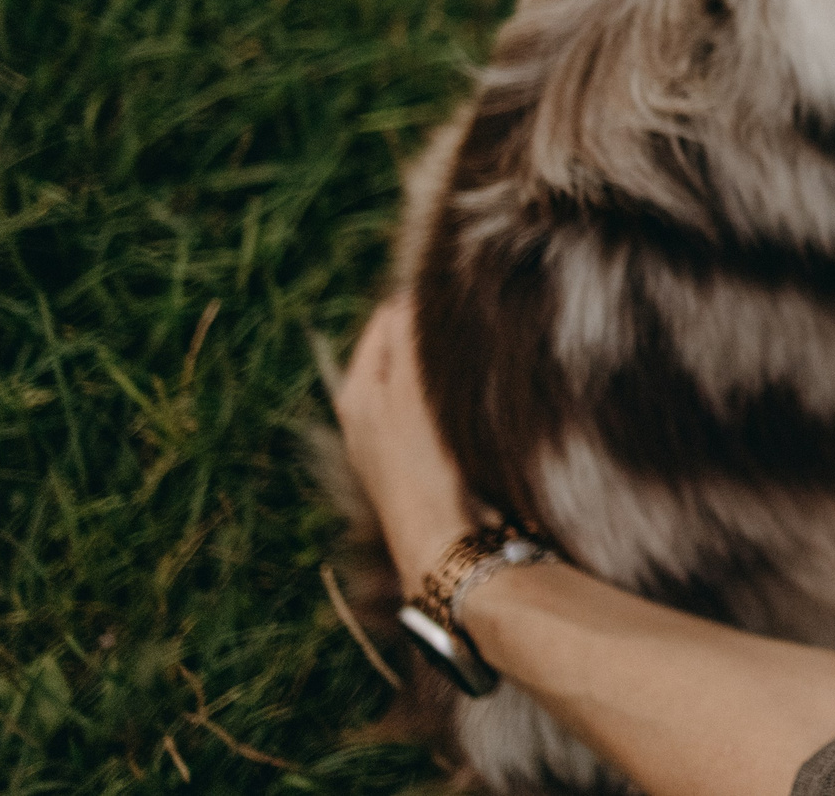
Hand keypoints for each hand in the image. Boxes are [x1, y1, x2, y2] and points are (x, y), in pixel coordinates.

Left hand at [335, 292, 479, 595]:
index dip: (422, 303)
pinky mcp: (418, 457)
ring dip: (445, 365)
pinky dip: (452, 394)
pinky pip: (434, 405)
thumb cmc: (422, 465)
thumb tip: (417, 291)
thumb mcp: (412, 393)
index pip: (388, 318)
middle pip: (403, 347)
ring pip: (421, 377)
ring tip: (478, 356)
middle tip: (474, 323)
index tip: (461, 296)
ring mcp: (391, 436)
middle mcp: (365, 411)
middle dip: (434, 334)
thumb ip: (411, 338)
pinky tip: (476, 398)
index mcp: (355, 390)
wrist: (442, 543)